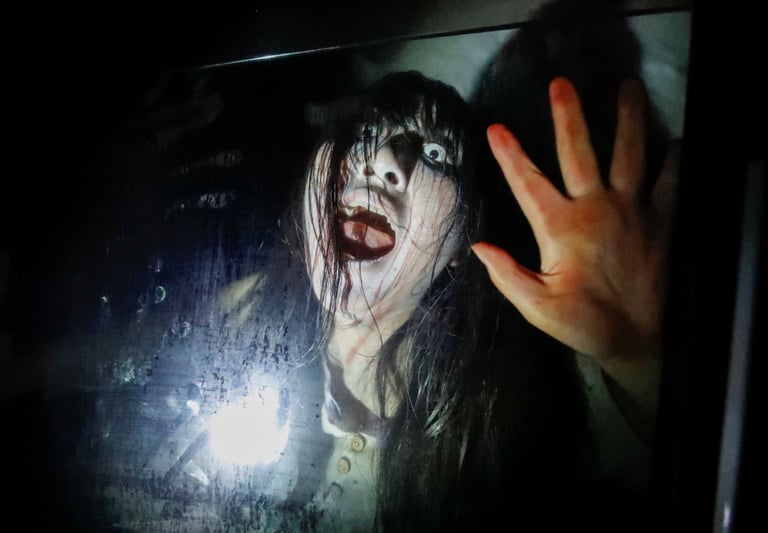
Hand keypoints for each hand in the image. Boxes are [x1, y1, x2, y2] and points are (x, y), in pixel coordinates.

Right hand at [472, 77, 677, 375]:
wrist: (639, 338)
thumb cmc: (583, 323)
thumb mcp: (537, 307)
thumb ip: (507, 276)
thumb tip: (479, 247)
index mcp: (562, 228)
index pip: (528, 184)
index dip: (510, 155)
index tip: (496, 128)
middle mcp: (597, 209)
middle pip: (579, 153)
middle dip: (568, 116)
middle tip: (561, 83)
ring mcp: (632, 210)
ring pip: (630, 154)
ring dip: (628, 118)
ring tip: (628, 86)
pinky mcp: (660, 220)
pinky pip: (669, 182)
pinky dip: (673, 160)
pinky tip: (675, 140)